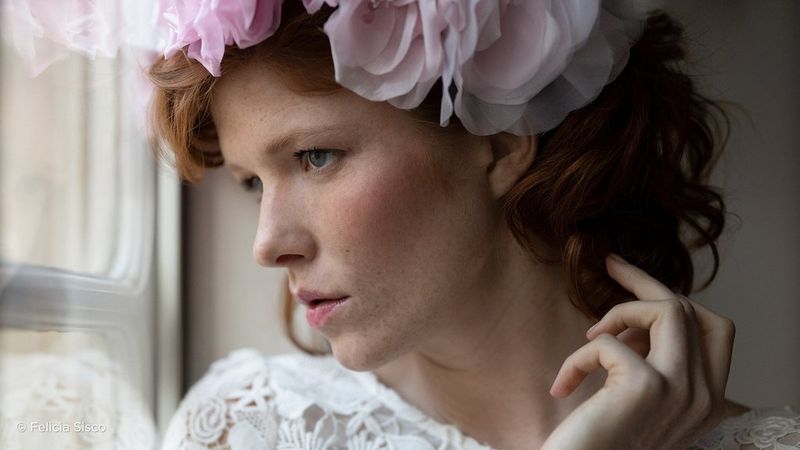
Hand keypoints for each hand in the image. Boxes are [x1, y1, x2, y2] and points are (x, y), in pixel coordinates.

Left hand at [540, 253, 735, 449]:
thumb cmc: (596, 442)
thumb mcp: (634, 399)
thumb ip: (650, 362)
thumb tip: (635, 317)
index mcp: (705, 399)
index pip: (715, 328)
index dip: (675, 295)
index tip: (631, 277)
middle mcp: (704, 396)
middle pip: (690, 309)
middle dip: (645, 282)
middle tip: (608, 263)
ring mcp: (681, 390)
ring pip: (667, 310)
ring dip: (617, 311)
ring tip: (588, 338)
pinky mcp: (647, 386)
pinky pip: (609, 341)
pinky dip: (578, 356)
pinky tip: (563, 385)